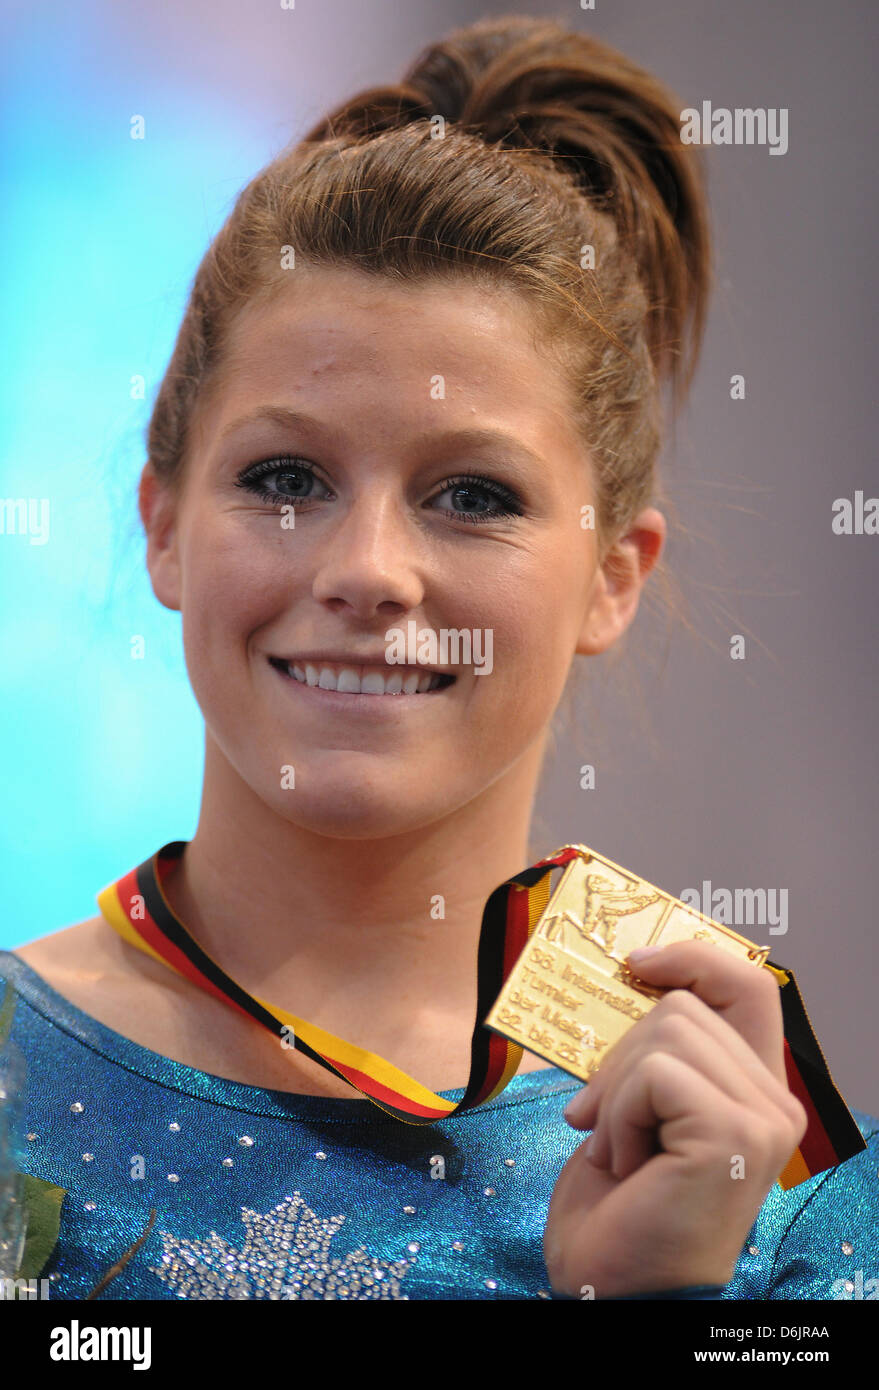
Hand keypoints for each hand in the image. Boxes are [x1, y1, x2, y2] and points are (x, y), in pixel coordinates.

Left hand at [543, 941, 807, 1297]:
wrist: (610, 1287)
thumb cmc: (619, 1208)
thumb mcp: (638, 1108)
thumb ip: (657, 1052)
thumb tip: (635, 978)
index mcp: (755, 1091)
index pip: (750, 985)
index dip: (695, 956)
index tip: (637, 962)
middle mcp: (774, 1104)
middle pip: (685, 1005)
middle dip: (619, 1055)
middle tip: (601, 1122)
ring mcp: (761, 1119)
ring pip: (664, 1033)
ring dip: (616, 1093)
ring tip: (620, 1151)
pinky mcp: (733, 1133)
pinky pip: (653, 1074)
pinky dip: (618, 1114)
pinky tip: (626, 1164)